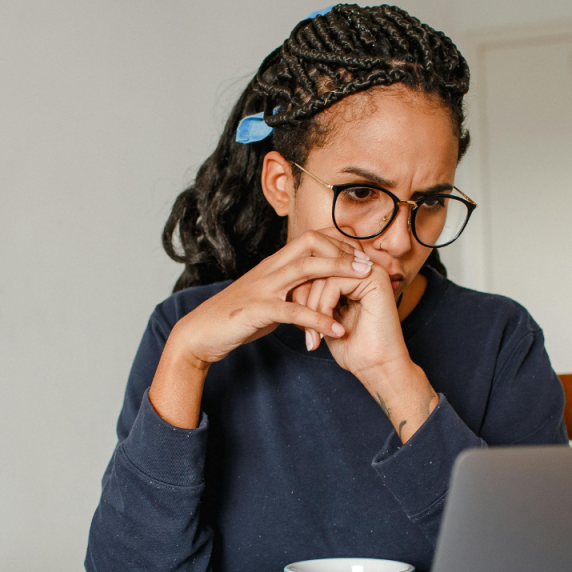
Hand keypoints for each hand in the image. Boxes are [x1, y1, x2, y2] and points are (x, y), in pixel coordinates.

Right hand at [171, 230, 373, 366]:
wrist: (201, 332)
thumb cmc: (237, 317)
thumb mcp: (269, 298)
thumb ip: (291, 292)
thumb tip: (316, 293)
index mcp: (273, 264)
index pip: (310, 239)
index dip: (337, 244)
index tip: (360, 257)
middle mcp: (270, 269)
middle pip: (311, 244)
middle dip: (343, 251)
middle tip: (369, 265)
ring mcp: (263, 287)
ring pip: (305, 269)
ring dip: (337, 272)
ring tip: (364, 283)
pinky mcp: (258, 310)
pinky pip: (294, 311)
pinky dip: (319, 319)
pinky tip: (338, 331)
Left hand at [290, 227, 410, 378]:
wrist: (376, 368)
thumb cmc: (352, 348)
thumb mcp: (325, 316)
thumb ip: (313, 295)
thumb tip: (290, 281)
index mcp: (353, 274)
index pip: (315, 267)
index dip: (299, 292)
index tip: (297, 321)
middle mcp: (363, 268)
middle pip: (317, 267)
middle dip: (302, 300)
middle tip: (304, 330)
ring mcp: (371, 271)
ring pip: (322, 275)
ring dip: (312, 309)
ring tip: (314, 335)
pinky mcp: (374, 279)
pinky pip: (333, 283)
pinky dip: (323, 308)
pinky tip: (329, 329)